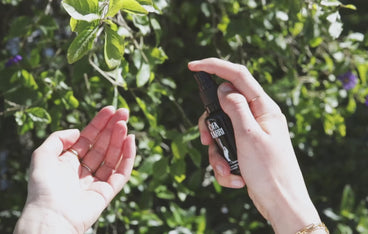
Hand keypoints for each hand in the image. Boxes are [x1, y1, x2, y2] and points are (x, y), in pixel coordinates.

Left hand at [14, 106, 135, 233]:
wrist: (51, 216)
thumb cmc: (43, 187)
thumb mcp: (42, 155)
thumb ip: (57, 138)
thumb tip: (77, 132)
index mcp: (67, 162)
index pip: (87, 139)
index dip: (99, 124)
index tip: (110, 109)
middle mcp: (82, 171)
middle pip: (102, 145)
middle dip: (112, 128)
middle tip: (124, 112)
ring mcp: (96, 182)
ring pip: (112, 157)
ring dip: (120, 139)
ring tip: (125, 124)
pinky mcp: (107, 193)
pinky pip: (120, 173)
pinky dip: (127, 157)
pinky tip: (130, 141)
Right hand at [188, 58, 321, 232]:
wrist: (281, 204)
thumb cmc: (271, 172)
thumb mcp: (249, 137)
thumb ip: (235, 108)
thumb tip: (224, 88)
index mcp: (264, 108)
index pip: (237, 76)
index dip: (215, 66)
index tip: (193, 66)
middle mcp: (257, 118)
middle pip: (223, 106)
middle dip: (210, 126)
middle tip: (207, 140)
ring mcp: (251, 134)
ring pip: (221, 131)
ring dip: (217, 152)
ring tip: (226, 170)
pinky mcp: (245, 149)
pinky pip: (225, 149)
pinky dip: (223, 165)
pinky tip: (234, 178)